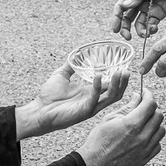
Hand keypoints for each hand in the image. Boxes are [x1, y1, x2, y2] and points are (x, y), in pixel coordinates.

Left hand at [15, 63, 129, 138]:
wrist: (38, 110)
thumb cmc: (48, 96)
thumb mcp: (61, 76)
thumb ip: (70, 66)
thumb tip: (75, 54)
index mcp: (90, 94)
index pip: (110, 86)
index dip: (118, 77)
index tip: (123, 65)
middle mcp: (93, 101)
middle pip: (116, 93)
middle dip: (123, 82)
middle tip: (127, 70)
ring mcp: (90, 107)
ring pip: (111, 98)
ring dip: (117, 85)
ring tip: (120, 72)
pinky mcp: (83, 111)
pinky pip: (95, 99)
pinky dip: (98, 87)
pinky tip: (98, 76)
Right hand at [76, 89, 164, 165]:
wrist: (95, 164)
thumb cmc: (98, 141)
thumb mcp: (110, 119)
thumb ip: (127, 107)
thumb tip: (138, 97)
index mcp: (132, 124)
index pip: (150, 104)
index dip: (149, 95)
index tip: (145, 93)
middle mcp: (142, 137)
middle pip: (158, 116)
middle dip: (152, 108)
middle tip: (143, 106)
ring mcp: (145, 149)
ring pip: (161, 130)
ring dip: (154, 123)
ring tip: (143, 122)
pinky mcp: (145, 158)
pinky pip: (158, 144)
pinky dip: (153, 137)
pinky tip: (143, 135)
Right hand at [111, 0, 165, 39]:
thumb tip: (124, 6)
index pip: (121, 7)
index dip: (116, 18)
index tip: (116, 29)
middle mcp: (138, 3)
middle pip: (127, 18)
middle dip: (125, 28)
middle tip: (127, 37)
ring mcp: (147, 9)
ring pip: (139, 24)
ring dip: (140, 31)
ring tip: (146, 34)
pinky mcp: (157, 15)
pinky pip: (150, 25)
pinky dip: (151, 29)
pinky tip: (154, 29)